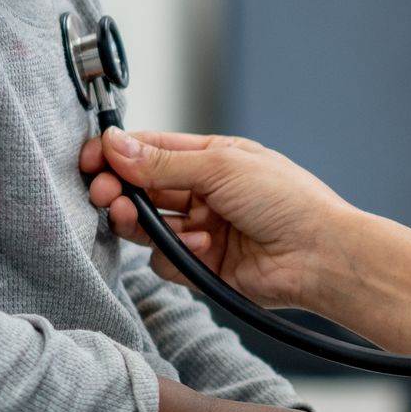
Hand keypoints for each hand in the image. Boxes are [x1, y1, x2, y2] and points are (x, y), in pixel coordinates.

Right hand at [80, 130, 357, 313]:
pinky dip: (176, 254)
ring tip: (136, 218)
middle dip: (120, 190)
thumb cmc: (287, 200)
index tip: (91, 160)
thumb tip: (115, 144)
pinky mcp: (204, 267)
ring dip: (139, 222)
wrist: (319, 255)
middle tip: (104, 193)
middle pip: (143, 190)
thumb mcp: (220, 166)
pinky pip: (167, 261)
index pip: (151, 151)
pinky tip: (203, 247)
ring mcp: (203, 230)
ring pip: (149, 226)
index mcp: (211, 159)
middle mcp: (204, 193)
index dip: (118, 154)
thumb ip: (161, 162)